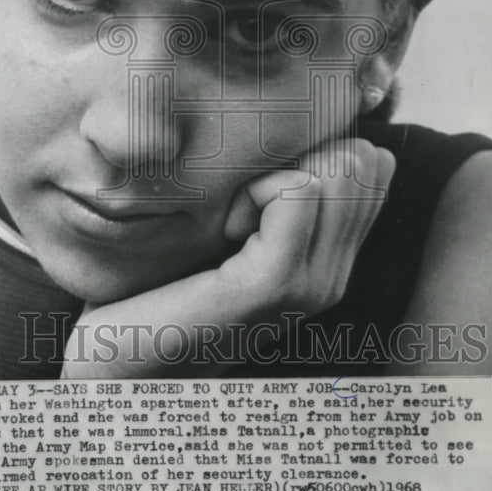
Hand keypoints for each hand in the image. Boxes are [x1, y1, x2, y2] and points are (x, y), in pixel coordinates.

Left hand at [61, 139, 394, 377]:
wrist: (120, 362)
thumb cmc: (160, 287)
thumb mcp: (227, 228)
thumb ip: (268, 192)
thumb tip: (293, 128)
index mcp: (327, 260)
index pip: (371, 162)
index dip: (314, 151)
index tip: (256, 189)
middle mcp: (332, 276)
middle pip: (360, 158)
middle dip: (295, 158)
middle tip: (241, 204)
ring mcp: (309, 285)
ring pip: (335, 169)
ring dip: (270, 175)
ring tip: (231, 220)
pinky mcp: (271, 285)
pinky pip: (296, 191)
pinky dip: (253, 190)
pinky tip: (224, 230)